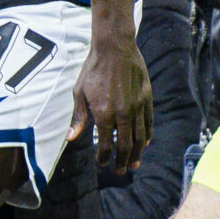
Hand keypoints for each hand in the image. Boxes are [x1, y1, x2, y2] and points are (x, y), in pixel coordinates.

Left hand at [72, 30, 151, 176]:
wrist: (114, 48)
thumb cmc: (93, 69)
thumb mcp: (79, 93)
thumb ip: (79, 118)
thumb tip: (71, 138)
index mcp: (103, 114)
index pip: (105, 144)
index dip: (104, 157)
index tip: (102, 164)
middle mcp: (122, 114)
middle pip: (125, 146)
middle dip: (122, 161)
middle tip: (120, 171)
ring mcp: (137, 107)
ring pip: (139, 137)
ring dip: (137, 153)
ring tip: (134, 164)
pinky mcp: (146, 98)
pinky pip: (148, 122)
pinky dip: (147, 135)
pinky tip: (145, 143)